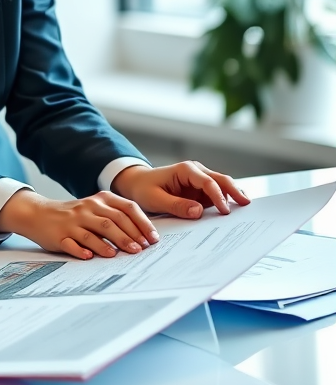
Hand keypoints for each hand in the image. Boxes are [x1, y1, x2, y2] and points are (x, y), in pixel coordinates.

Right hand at [0, 189, 159, 259]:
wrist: (38, 213)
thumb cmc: (73, 215)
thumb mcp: (95, 209)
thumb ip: (116, 217)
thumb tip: (143, 236)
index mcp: (100, 200)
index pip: (126, 208)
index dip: (142, 223)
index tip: (152, 238)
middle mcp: (87, 208)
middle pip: (112, 221)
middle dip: (129, 236)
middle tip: (140, 249)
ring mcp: (72, 222)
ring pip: (95, 231)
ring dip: (111, 243)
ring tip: (122, 254)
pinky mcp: (59, 235)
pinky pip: (72, 243)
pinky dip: (82, 250)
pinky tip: (90, 256)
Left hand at [112, 162, 249, 218]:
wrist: (137, 184)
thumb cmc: (144, 189)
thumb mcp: (155, 199)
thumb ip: (176, 205)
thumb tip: (199, 211)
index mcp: (185, 170)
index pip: (208, 182)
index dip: (218, 196)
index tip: (225, 211)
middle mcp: (197, 172)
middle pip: (221, 180)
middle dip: (235, 192)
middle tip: (247, 206)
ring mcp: (201, 180)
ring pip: (223, 187)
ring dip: (233, 198)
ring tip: (245, 213)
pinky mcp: (201, 190)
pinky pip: (216, 196)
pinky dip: (225, 203)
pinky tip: (233, 215)